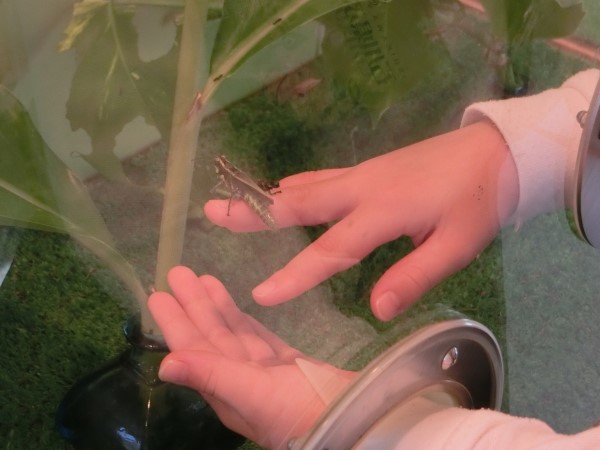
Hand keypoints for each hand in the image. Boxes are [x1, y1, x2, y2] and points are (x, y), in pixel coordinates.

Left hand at [148, 266, 354, 448]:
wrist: (354, 422)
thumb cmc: (300, 411)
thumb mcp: (253, 394)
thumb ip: (211, 375)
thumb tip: (164, 365)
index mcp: (225, 388)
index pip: (194, 350)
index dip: (176, 323)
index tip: (159, 294)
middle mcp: (239, 380)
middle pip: (210, 337)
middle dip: (194, 305)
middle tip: (177, 273)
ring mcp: (264, 372)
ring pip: (233, 333)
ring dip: (216, 307)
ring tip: (202, 278)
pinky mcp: (286, 364)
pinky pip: (258, 337)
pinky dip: (244, 320)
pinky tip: (235, 305)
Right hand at [205, 121, 517, 319]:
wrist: (497, 151)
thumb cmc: (479, 202)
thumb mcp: (456, 246)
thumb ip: (413, 277)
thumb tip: (376, 310)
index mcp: (383, 212)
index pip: (331, 251)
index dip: (295, 275)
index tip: (260, 295)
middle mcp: (362, 189)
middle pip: (299, 204)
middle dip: (254, 213)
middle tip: (211, 214)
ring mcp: (362, 174)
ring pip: (305, 187)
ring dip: (265, 196)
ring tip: (229, 200)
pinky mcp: (368, 169)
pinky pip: (321, 177)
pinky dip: (295, 184)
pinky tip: (281, 186)